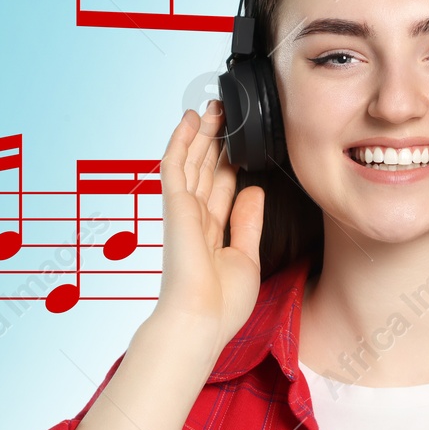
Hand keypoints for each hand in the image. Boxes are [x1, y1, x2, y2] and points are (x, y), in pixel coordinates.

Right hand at [152, 99, 265, 357]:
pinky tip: (189, 121)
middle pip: (205, 171)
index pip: (221, 190)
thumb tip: (253, 191)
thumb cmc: (221, 304)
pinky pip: (175, 166)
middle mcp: (194, 220)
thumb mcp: (246, 257)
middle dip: (215, 142)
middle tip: (225, 114)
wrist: (200, 321)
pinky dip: (181, 142)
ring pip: (192, 162)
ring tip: (211, 108)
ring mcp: (183, 212)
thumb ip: (248, 223)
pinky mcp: (174, 207)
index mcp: (210, 235)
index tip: (238, 144)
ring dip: (201, 134)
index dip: (228, 164)